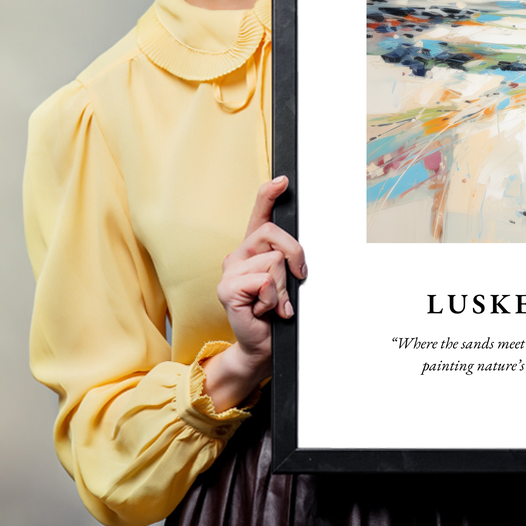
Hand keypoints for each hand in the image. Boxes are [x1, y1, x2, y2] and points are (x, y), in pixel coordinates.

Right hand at [202, 176, 306, 410]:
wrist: (262, 345)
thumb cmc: (276, 312)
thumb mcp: (287, 280)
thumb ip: (288, 260)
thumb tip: (298, 253)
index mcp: (253, 249)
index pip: (259, 214)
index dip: (269, 194)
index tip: (283, 180)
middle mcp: (238, 255)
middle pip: (274, 234)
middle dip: (295, 256)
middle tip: (296, 280)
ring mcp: (229, 271)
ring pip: (274, 261)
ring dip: (283, 287)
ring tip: (274, 303)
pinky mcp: (227, 289)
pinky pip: (264, 281)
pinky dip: (273, 299)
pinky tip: (264, 310)